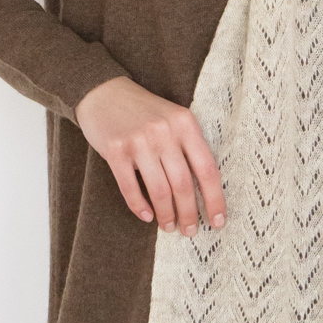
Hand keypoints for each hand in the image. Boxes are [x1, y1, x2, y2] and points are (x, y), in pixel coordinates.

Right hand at [74, 75, 225, 236]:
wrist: (104, 91)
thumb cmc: (144, 112)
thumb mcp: (173, 119)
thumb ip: (188, 147)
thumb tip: (204, 192)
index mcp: (185, 123)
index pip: (207, 169)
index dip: (215, 199)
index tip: (218, 221)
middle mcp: (164, 132)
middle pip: (183, 184)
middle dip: (189, 214)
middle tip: (190, 231)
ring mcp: (139, 141)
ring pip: (159, 190)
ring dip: (166, 215)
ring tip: (169, 227)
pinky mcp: (116, 150)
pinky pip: (130, 187)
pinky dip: (140, 206)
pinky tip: (147, 216)